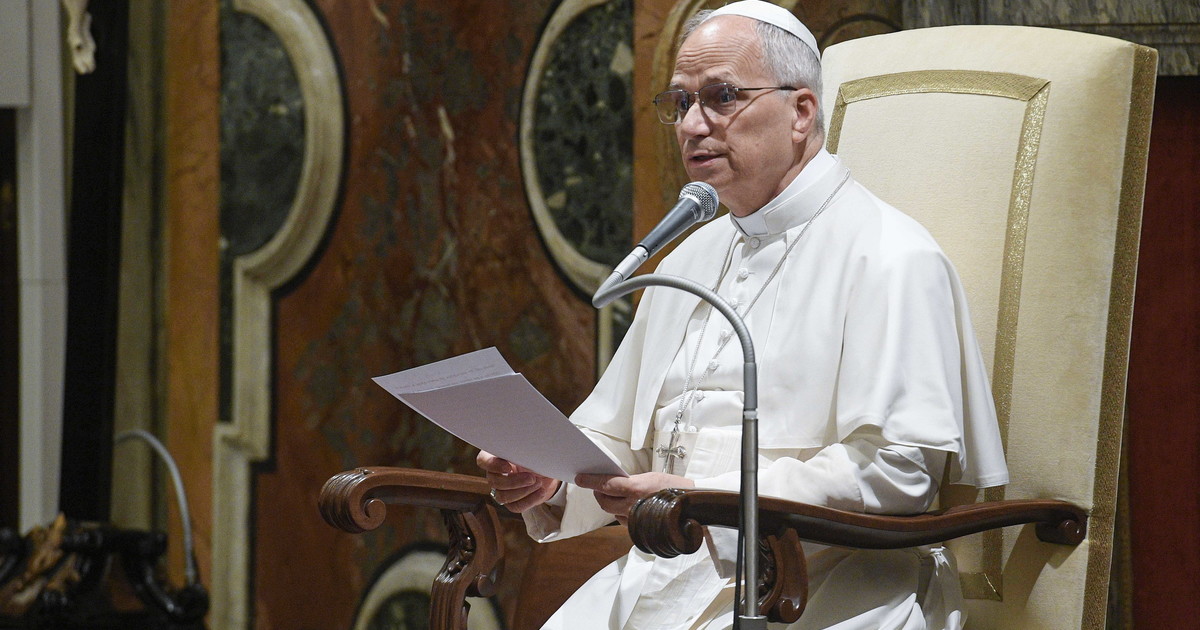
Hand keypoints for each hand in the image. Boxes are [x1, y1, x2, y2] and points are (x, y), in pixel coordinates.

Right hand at [476, 450, 559, 512]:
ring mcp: (501, 490)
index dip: (493, 465)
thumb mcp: (532, 450)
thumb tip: (527, 452)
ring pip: (502, 497)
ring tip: (539, 483)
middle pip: (494, 482)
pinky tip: (541, 491)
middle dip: (514, 481)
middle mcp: (495, 474)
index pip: (483, 461)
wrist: (548, 471)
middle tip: (532, 478)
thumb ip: (524, 450)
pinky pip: (515, 506)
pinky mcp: (511, 502)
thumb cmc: (537, 455)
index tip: (509, 466)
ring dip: (523, 491)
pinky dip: (530, 500)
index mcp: (495, 456)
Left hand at [574, 472, 694, 524]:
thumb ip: (630, 482)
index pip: (605, 485)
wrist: (692, 505)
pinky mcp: (640, 528)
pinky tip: (625, 505)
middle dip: (598, 493)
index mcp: (635, 488)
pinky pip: (622, 520)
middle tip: (598, 486)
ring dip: (609, 503)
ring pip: (612, 512)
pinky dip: (620, 512)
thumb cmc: (673, 487)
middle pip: (604, 502)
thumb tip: (613, 482)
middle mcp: (633, 505)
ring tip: (612, 494)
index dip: (590, 481)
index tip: (579, 478)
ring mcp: (636, 519)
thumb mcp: (650, 477)